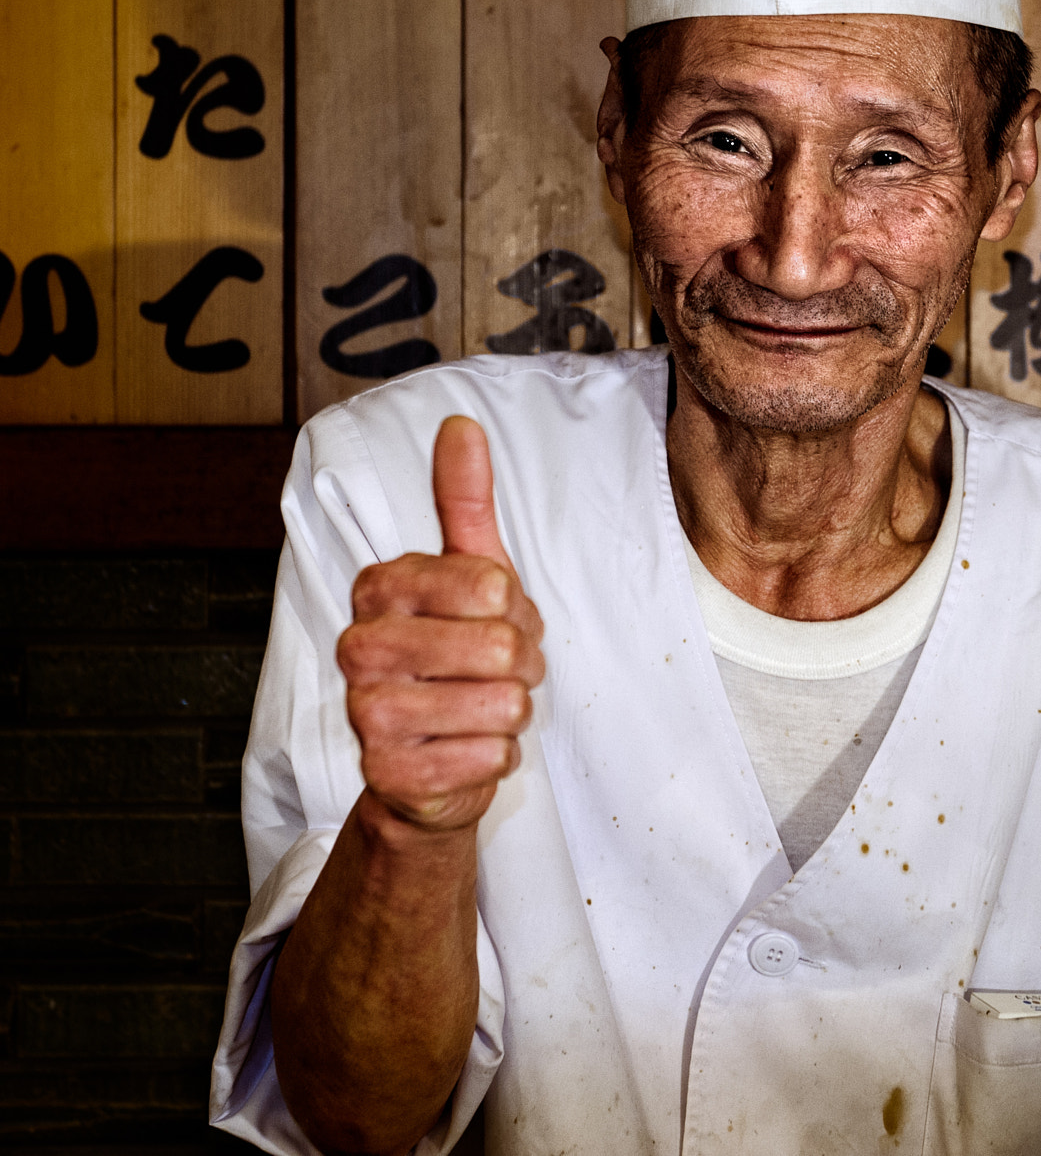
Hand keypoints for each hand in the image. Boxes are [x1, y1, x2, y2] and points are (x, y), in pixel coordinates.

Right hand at [339, 416, 546, 833]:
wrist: (431, 763)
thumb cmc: (459, 657)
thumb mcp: (472, 572)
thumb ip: (464, 500)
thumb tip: (460, 426)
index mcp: (380, 587)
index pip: (491, 583)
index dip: (514, 609)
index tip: (490, 619)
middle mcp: (359, 645)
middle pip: (501, 645)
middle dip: (521, 666)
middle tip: (495, 674)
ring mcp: (366, 714)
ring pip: (501, 702)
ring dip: (512, 712)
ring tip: (480, 711)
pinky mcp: (387, 774)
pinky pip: (490, 756)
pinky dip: (498, 757)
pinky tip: (465, 751)